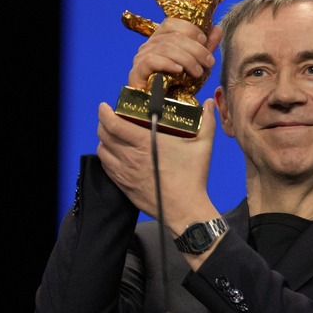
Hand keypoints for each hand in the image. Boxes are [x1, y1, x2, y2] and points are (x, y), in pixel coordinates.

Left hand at [96, 98, 219, 232]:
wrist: (185, 210)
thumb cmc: (193, 178)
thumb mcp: (203, 146)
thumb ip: (207, 121)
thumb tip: (209, 103)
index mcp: (145, 143)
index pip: (114, 124)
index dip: (105, 113)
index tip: (104, 107)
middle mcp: (130, 157)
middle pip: (104, 136)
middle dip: (103, 124)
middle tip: (109, 119)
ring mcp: (125, 173)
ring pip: (103, 151)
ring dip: (103, 141)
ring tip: (111, 136)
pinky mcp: (124, 186)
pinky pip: (107, 168)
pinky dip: (106, 158)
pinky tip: (114, 155)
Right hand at [127, 17, 222, 90]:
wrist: (163, 112)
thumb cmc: (178, 87)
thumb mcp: (196, 65)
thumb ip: (205, 48)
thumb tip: (217, 29)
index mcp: (160, 40)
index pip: (172, 23)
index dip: (191, 30)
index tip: (205, 42)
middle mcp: (148, 45)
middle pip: (173, 36)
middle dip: (196, 49)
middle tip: (209, 62)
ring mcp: (140, 58)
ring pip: (165, 48)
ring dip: (187, 59)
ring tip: (198, 72)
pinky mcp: (136, 73)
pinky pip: (152, 61)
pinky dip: (168, 64)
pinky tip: (179, 71)